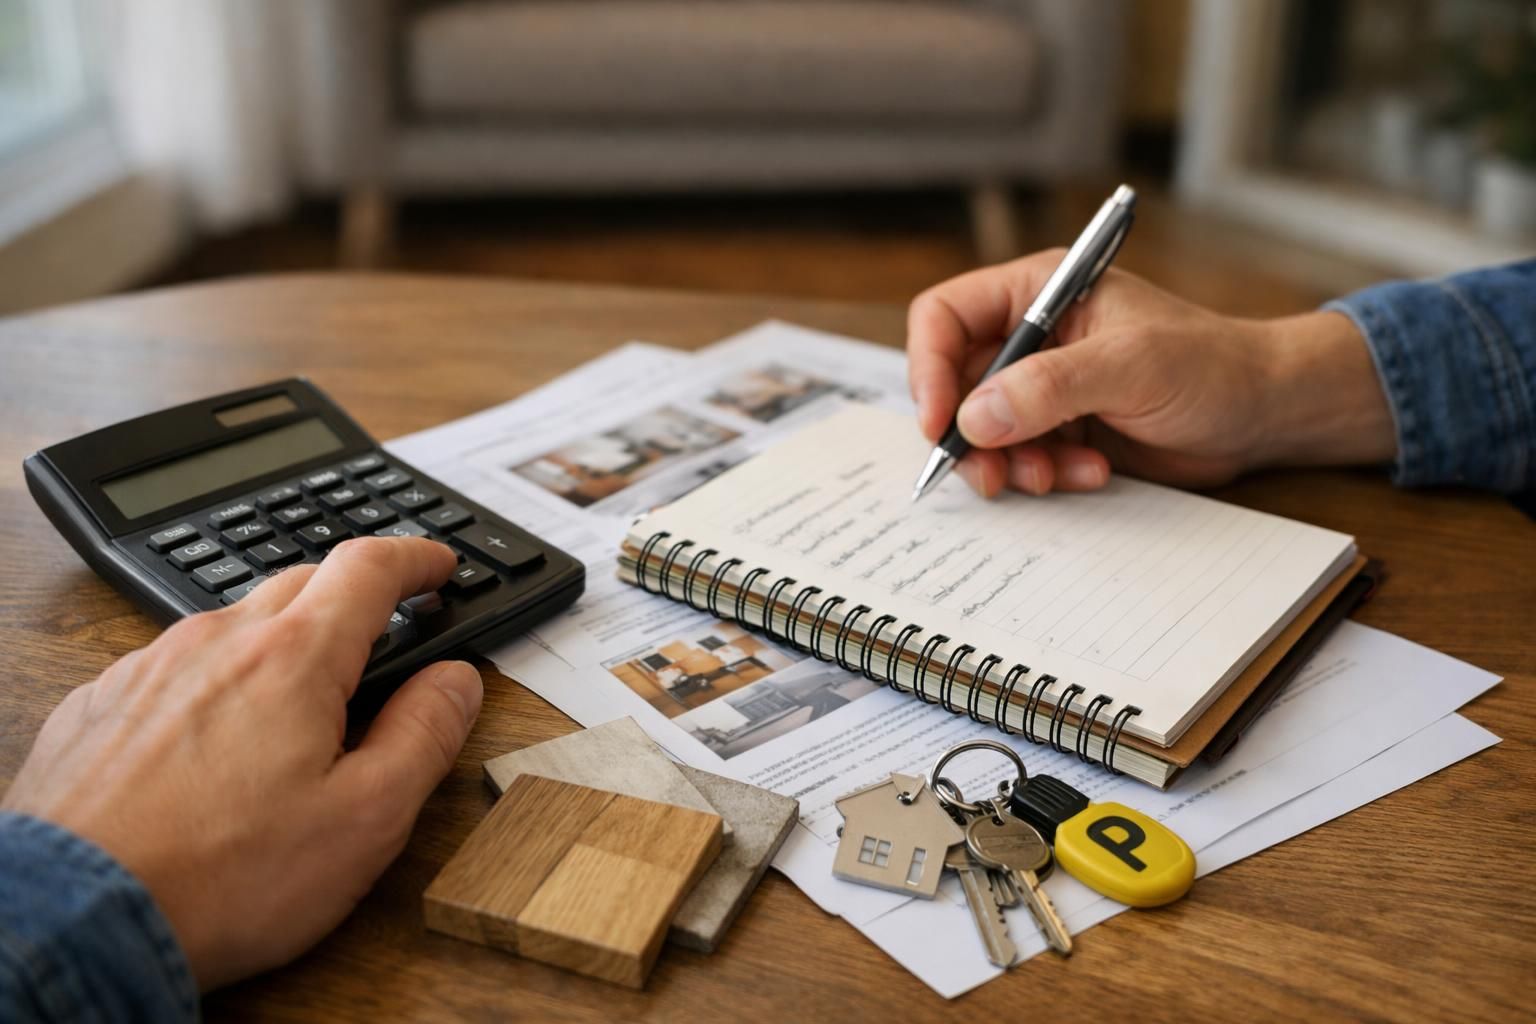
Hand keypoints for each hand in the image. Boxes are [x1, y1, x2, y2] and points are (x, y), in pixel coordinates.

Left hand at [0, 537, 481, 989]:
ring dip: (277, 647)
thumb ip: (424, 735)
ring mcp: (147, 670)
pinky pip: (172, 670)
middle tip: (381, 637)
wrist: (72, 922)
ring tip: (293, 712)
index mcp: (292, 658)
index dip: (414, 558)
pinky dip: (212, 687)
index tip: (436, 567)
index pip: (368, 568)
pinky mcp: (98, 707)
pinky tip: (213, 749)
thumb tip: (456, 680)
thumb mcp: (367, 818)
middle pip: (300, 583)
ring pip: (232, 627)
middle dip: (351, 599)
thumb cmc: (221, 880)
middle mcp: (215, 642)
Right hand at [906, 251, 1396, 496]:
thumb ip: (1050, 387)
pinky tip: (1092, 472)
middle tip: (992, 474)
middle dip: (969, 434)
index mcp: (1038, 292)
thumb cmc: (1212, 365)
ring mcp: (1045, 387)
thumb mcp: (1130, 366)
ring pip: (982, 430)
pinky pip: (1021, 458)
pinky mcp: (1062, 428)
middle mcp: (1033, 337)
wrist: (1265, 412)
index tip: (940, 422)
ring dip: (1008, 463)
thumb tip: (974, 416)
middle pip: (954, 384)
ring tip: (1052, 477)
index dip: (928, 368)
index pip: (945, 317)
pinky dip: (1046, 475)